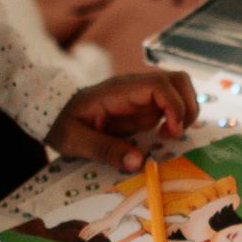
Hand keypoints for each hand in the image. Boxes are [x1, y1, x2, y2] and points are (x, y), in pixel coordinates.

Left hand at [47, 70, 201, 169]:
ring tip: (170, 135)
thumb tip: (139, 162)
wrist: (54, 114)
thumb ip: (105, 150)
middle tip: (175, 134)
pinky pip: (171, 104)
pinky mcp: (144, 107)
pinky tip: (163, 136)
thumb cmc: (61, 124)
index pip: (158, 84)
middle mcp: (135, 88)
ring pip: (178, 89)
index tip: (173, 132)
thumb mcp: (75, 140)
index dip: (174, 105)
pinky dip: (177, 119)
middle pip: (177, 80)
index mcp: (119, 91)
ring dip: (185, 111)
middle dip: (187, 106)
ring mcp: (141, 96)